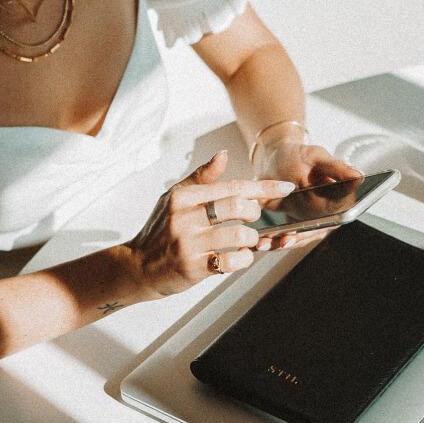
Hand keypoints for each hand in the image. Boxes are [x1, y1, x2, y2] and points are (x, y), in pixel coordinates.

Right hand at [126, 150, 296, 298]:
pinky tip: (239, 256)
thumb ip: (202, 178)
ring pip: (240, 235)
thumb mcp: (175, 198)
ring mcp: (189, 243)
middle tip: (252, 217)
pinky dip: (243, 259)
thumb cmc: (161, 230)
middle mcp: (185, 217)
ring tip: (246, 240)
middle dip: (254, 212)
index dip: (263, 188)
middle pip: (238, 206)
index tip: (285, 188)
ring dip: (251, 238)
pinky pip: (232, 261)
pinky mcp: (193, 267)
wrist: (138, 266)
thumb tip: (223, 155)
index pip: (232, 186)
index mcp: (184, 197)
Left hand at [253, 140, 362, 249]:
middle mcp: (326, 213)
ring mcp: (310, 221)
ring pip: (298, 238)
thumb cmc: (300, 156)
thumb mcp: (318, 157)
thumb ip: (337, 168)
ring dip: (282, 243)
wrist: (277, 159)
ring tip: (265, 243)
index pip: (333, 218)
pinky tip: (260, 241)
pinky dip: (274, 240)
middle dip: (295, 239)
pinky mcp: (294, 225)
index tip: (299, 232)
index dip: (317, 227)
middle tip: (281, 240)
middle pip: (313, 233)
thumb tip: (359, 176)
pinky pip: (286, 237)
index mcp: (338, 199)